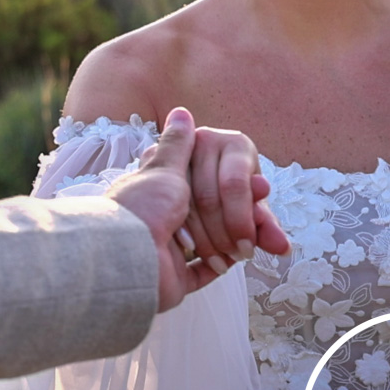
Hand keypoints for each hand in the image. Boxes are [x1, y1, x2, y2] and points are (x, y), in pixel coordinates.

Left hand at [105, 107, 289, 311]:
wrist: (126, 259)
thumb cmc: (144, 207)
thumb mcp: (164, 167)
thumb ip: (178, 144)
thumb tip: (181, 112)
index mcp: (165, 187)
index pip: (215, 184)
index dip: (240, 190)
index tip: (261, 188)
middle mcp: (168, 214)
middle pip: (219, 214)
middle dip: (244, 220)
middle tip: (263, 225)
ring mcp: (172, 247)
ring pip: (218, 241)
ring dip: (236, 242)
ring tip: (254, 247)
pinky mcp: (175, 276)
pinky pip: (203, 272)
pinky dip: (221, 266)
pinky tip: (241, 259)